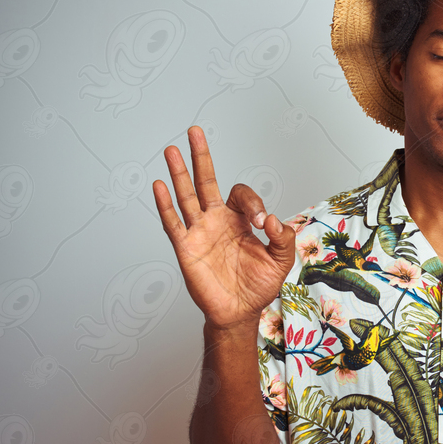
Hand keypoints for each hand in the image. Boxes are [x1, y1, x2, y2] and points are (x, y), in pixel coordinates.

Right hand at [153, 126, 295, 329]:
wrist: (239, 312)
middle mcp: (216, 220)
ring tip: (172, 149)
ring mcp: (199, 232)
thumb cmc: (258, 285)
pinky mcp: (186, 248)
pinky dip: (165, 204)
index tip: (261, 222)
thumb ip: (282, 237)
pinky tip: (159, 185)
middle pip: (206, 181)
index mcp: (238, 220)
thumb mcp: (281, 259)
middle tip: (195, 131)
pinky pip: (173, 223)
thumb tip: (271, 219)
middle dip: (201, 156)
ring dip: (179, 173)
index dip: (252, 202)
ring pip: (186, 196)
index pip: (240, 195)